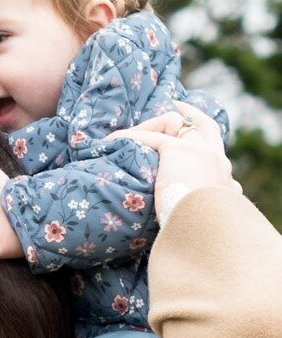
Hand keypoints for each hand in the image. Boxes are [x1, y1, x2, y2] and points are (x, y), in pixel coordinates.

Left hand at [107, 105, 238, 222]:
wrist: (205, 229)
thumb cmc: (203, 232)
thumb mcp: (208, 221)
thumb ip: (205, 213)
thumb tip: (201, 224)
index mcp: (225, 178)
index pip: (218, 153)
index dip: (205, 140)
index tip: (195, 136)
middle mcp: (217, 160)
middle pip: (205, 126)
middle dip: (192, 114)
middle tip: (178, 105)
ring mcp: (200, 150)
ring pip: (175, 124)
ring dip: (151, 126)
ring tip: (128, 132)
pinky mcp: (178, 150)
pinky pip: (149, 137)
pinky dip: (130, 137)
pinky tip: (112, 142)